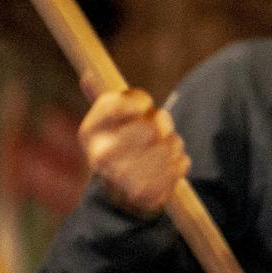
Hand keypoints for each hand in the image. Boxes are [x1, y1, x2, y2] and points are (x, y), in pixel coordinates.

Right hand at [78, 78, 188, 218]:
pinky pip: (181, 162)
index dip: (139, 103)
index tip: (144, 108)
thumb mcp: (106, 126)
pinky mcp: (147, 193)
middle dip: (162, 125)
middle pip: (152, 124)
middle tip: (154, 134)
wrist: (116, 198)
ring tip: (157, 154)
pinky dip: (179, 163)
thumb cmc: (118, 149)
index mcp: (89, 132)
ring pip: (171, 143)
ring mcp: (123, 177)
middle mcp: (101, 154)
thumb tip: (89, 74)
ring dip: (172, 145)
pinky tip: (163, 170)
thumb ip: (105, 100)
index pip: (118, 103)